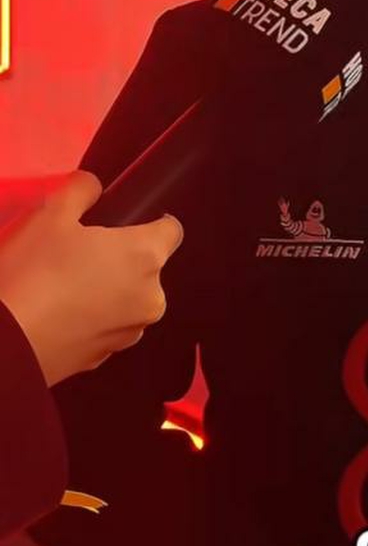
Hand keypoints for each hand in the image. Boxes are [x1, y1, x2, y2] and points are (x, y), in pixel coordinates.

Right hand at [0, 170, 183, 385]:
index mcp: (146, 258)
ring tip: (62, 285)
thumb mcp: (50, 214)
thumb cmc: (32, 273)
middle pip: (147, 267)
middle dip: (120, 257)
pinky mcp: (104, 359)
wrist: (3, 344)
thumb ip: (81, 189)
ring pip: (126, 298)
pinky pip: (105, 326)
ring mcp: (130, 333)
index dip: (152, 220)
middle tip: (78, 252)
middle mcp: (151, 299)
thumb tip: (95, 186)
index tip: (124, 222)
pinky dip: (89, 318)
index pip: (172, 229)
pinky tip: (57, 312)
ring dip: (106, 289)